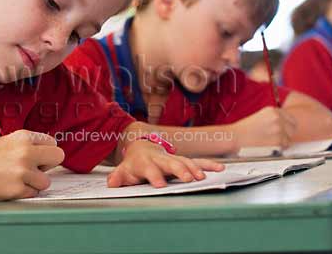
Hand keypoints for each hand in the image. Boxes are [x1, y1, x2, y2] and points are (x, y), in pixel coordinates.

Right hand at [0, 130, 64, 200]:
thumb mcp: (5, 142)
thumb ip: (26, 145)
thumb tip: (44, 154)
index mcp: (23, 136)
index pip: (53, 143)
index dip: (45, 152)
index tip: (37, 158)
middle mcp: (25, 151)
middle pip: (58, 157)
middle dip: (48, 165)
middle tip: (34, 169)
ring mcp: (22, 171)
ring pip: (46, 181)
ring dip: (35, 183)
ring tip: (17, 180)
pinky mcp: (16, 189)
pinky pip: (33, 194)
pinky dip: (24, 193)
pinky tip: (9, 187)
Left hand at [106, 140, 223, 187]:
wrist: (142, 146)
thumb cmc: (134, 163)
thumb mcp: (124, 169)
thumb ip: (118, 177)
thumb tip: (112, 183)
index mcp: (146, 161)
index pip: (150, 168)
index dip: (154, 176)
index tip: (160, 185)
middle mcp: (161, 158)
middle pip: (171, 163)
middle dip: (180, 170)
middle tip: (188, 179)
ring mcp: (174, 158)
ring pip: (186, 161)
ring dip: (195, 168)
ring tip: (202, 177)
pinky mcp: (183, 160)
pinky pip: (198, 161)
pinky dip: (208, 165)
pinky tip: (219, 168)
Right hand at [232, 106, 296, 150]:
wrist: (234, 137)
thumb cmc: (244, 130)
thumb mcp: (261, 117)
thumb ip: (274, 119)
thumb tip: (286, 126)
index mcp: (273, 110)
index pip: (291, 118)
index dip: (288, 126)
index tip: (285, 131)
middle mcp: (278, 118)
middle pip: (293, 128)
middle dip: (287, 134)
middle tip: (277, 139)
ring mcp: (279, 129)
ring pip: (289, 139)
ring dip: (282, 142)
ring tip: (268, 143)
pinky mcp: (278, 141)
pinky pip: (284, 147)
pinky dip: (278, 149)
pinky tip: (267, 147)